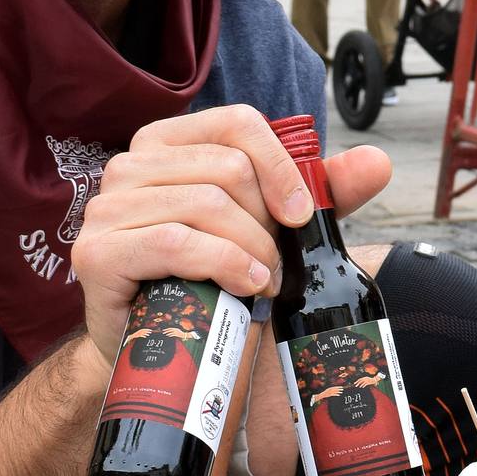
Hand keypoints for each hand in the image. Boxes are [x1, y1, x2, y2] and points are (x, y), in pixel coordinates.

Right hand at [71, 106, 392, 364]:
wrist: (160, 352)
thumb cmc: (212, 282)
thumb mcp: (270, 230)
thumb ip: (321, 193)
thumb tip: (378, 162)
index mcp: (166, 144)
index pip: (236, 123)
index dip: (281, 165)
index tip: (303, 214)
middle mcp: (128, 165)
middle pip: (227, 168)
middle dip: (267, 221)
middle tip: (277, 264)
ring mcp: (106, 208)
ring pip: (206, 204)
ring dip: (252, 249)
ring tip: (264, 282)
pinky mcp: (98, 252)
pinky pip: (177, 243)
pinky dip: (224, 264)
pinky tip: (244, 286)